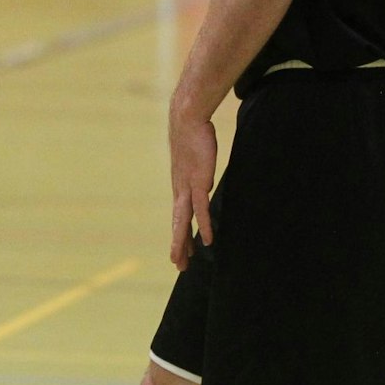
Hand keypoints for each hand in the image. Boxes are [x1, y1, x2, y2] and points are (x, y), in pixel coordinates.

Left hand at [167, 111, 216, 270]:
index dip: (179, 234)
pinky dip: (204, 225)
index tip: (180, 250)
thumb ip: (199, 174)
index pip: (179, 216)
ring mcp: (187, 187)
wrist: (187, 119)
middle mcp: (180, 190)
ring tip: (183, 260)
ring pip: (183, 221)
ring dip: (183, 242)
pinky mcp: (198, 181)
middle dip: (178, 246)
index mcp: (180, 186)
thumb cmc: (193, 136)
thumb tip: (205, 184)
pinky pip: (202, 209)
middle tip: (178, 265)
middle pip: (178, 224)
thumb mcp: (195, 160)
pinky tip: (207, 240)